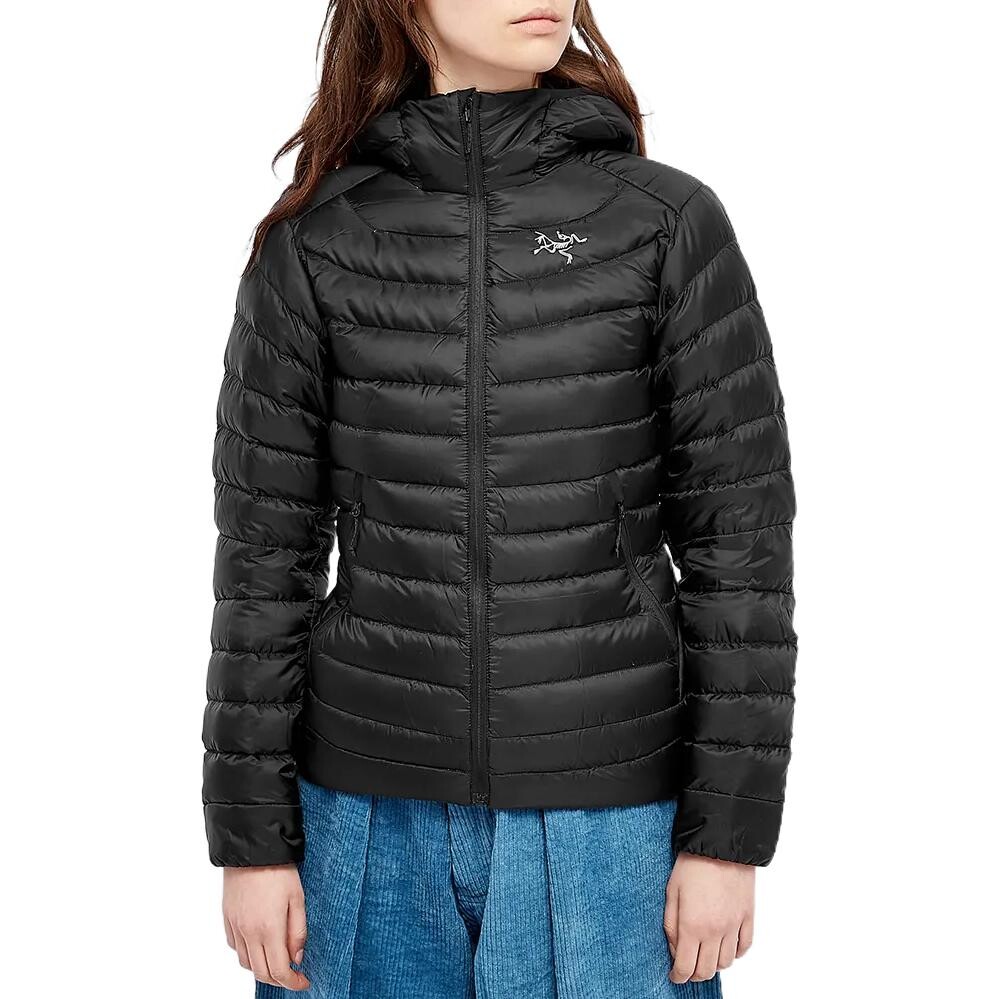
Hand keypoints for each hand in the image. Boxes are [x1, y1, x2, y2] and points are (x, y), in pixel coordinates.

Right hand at [222, 865, 309, 990]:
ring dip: (262, 968)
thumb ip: (298, 932)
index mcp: (269, 930)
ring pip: (246, 963)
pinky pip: (235, 947)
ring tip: (277, 959)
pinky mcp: (227, 918)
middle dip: (278, 979)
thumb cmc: (278, 870)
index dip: (292, 983)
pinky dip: (248, 953)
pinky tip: (259, 943)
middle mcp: (249, 933)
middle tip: (293, 974)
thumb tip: (296, 958)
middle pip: (261, 972)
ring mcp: (235, 926)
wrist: (252, 848)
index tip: (303, 982)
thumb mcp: (298, 898)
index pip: (279, 971)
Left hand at [664, 852, 754, 983]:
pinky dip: (735, 953)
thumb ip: (671, 924)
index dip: (678, 976)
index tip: (674, 975)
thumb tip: (674, 949)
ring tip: (704, 954)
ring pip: (727, 963)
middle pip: (707, 970)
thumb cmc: (693, 863)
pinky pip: (745, 947)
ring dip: (714, 964)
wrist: (722, 843)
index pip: (686, 967)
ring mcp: (735, 926)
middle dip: (694, 974)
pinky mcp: (748, 917)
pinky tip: (725, 946)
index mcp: (693, 925)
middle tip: (687, 967)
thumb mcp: (672, 891)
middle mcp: (716, 931)